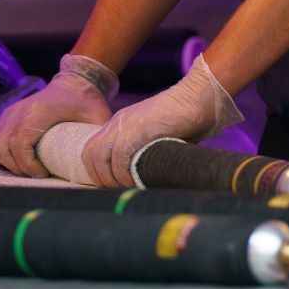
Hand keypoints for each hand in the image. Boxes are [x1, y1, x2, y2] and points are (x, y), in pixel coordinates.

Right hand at [0, 54, 115, 176]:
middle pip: (2, 148)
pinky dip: (3, 154)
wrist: (74, 83)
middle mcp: (18, 111)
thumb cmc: (86, 103)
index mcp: (37, 112)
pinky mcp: (6, 116)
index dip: (28, 165)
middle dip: (18, 167)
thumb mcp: (97, 118)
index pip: (19, 144)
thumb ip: (97, 139)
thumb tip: (98, 165)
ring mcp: (9, 113)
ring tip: (29, 166)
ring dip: (8, 162)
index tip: (44, 173)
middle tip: (38, 172)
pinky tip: (21, 158)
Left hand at [80, 54, 242, 187]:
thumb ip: (145, 152)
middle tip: (116, 190)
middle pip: (90, 154)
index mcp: (120, 123)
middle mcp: (118, 122)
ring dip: (111, 178)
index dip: (98, 171)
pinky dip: (124, 173)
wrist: (198, 98)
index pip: (91, 150)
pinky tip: (137, 179)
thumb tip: (143, 178)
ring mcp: (126, 123)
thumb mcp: (156, 136)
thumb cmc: (184, 120)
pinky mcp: (138, 128)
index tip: (111, 185)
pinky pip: (120, 155)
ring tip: (127, 187)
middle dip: (100, 178)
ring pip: (100, 156)